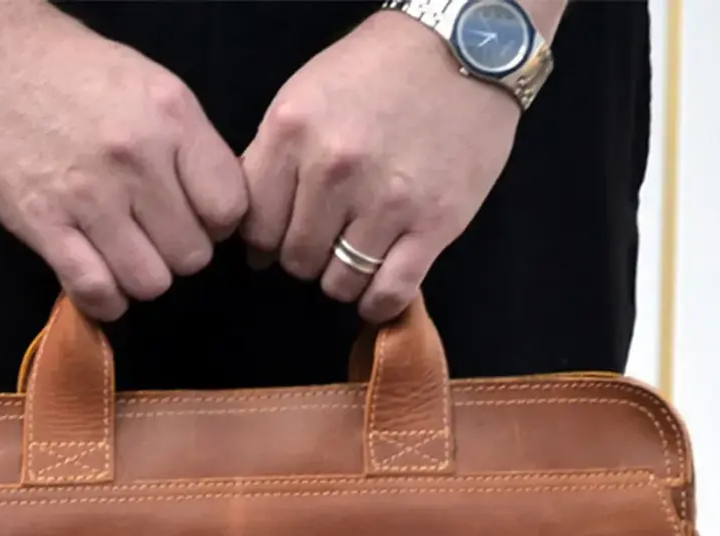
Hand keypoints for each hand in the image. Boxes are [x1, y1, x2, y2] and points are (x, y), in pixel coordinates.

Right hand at [0, 0, 246, 319]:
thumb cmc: (71, 70)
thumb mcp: (148, 86)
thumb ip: (186, 147)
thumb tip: (214, 209)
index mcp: (171, 116)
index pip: (229, 208)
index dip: (216, 223)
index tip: (192, 215)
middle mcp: (136, 157)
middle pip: (191, 255)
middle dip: (175, 252)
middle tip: (149, 233)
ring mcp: (89, 194)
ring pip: (150, 282)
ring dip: (139, 277)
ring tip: (120, 253)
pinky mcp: (44, 223)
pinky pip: (95, 290)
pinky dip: (104, 300)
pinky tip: (99, 281)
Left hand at [240, 11, 521, 322]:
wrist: (466, 48)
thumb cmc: (379, 73)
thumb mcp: (305, 97)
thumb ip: (272, 163)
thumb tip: (254, 247)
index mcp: (292, 132)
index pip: (255, 226)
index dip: (266, 241)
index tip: (284, 236)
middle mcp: (334, 168)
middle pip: (296, 259)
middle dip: (306, 257)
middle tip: (329, 237)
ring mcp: (385, 200)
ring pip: (338, 283)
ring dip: (343, 278)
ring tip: (357, 252)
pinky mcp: (433, 225)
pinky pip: (388, 294)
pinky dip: (377, 303)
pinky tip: (376, 290)